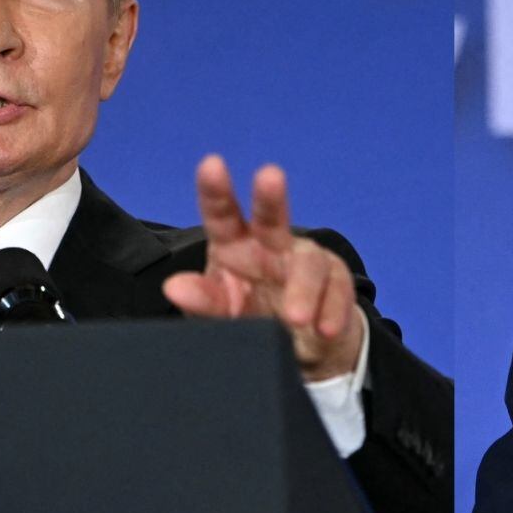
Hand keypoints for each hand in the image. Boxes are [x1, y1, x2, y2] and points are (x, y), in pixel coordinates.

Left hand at [162, 154, 365, 381]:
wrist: (297, 347)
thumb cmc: (250, 319)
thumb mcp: (220, 315)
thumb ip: (201, 302)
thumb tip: (174, 287)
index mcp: (234, 245)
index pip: (221, 214)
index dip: (215, 190)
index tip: (211, 165)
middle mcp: (270, 244)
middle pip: (271, 216)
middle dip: (270, 196)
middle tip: (269, 175)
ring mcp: (305, 259)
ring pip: (309, 261)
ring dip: (304, 289)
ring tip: (296, 319)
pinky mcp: (336, 279)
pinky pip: (338, 288)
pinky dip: (331, 310)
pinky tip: (324, 330)